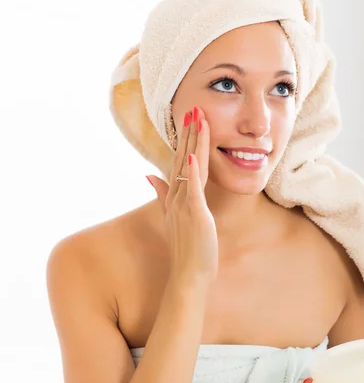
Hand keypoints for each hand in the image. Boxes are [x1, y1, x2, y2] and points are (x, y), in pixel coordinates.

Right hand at [147, 106, 217, 284]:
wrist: (189, 274)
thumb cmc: (187, 248)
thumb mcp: (174, 217)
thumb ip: (162, 195)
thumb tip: (149, 176)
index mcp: (175, 197)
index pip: (179, 162)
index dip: (184, 140)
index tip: (189, 119)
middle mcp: (177, 197)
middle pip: (183, 159)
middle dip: (189, 133)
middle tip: (193, 108)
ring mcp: (184, 205)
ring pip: (189, 168)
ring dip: (192, 143)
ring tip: (196, 120)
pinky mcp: (194, 215)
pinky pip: (193, 191)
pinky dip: (193, 173)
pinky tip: (194, 156)